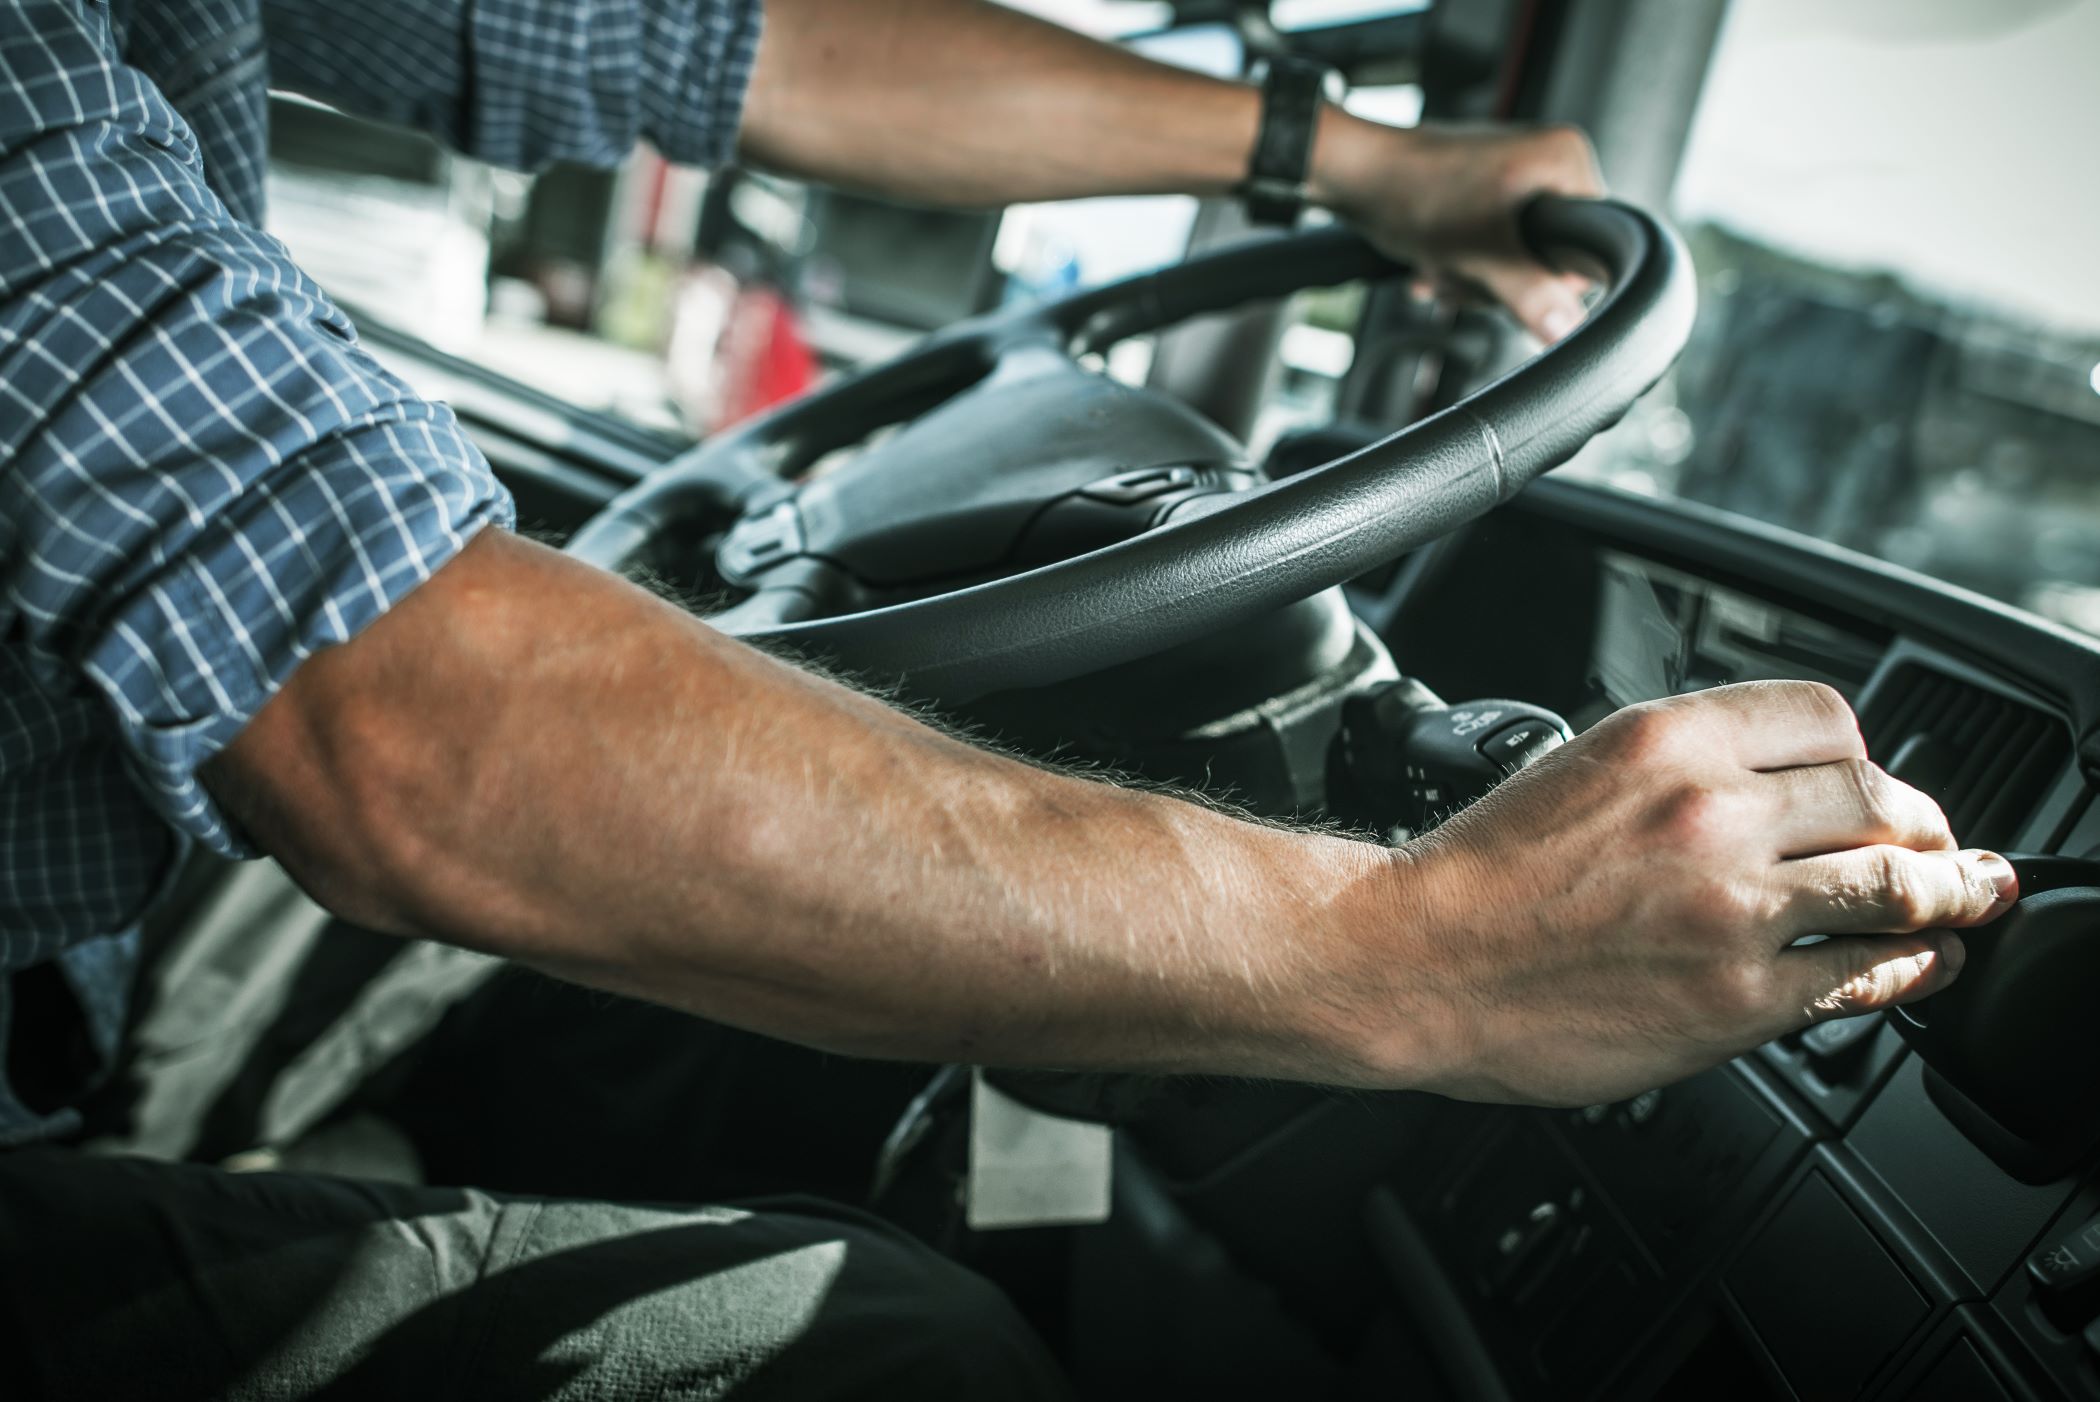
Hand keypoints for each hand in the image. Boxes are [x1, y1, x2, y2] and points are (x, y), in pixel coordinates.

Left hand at [1312, 116, 1605, 341]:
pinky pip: (1490, 247)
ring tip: (1442, 261)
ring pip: (1514, 260)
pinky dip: (1460, 262)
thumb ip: (1531, 294)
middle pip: (1549, 260)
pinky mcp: (1487, 192)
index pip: (1590, 247)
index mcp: (1566, 161)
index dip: (1548, 278)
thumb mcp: (1481, 255)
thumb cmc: (1413, 193)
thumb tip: (1570, 329)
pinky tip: (1433, 258)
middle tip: (1464, 270)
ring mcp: (1517, 175)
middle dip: (1498, 279)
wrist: (1357, 176)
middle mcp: (1549, 161)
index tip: (1507, 279)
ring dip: (1471, 276)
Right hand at [1363, 681, 2015, 1105]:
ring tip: (1960, 901)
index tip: (1872, 784)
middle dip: (1921, 827)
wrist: (1413, 959)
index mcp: (1667, 736)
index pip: (1829, 716)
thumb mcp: (1578, 766)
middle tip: (1936, 847)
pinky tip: (1918, 965)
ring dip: (1945, 895)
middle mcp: (1711, 810)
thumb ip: (1680, 765)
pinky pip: (1864, 976)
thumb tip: (1774, 785)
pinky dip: (1909, 969)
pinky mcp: (1737, 996)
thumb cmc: (1477, 874)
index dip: (1864, 755)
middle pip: (1882, 797)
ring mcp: (1732, 906)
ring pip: (1899, 885)